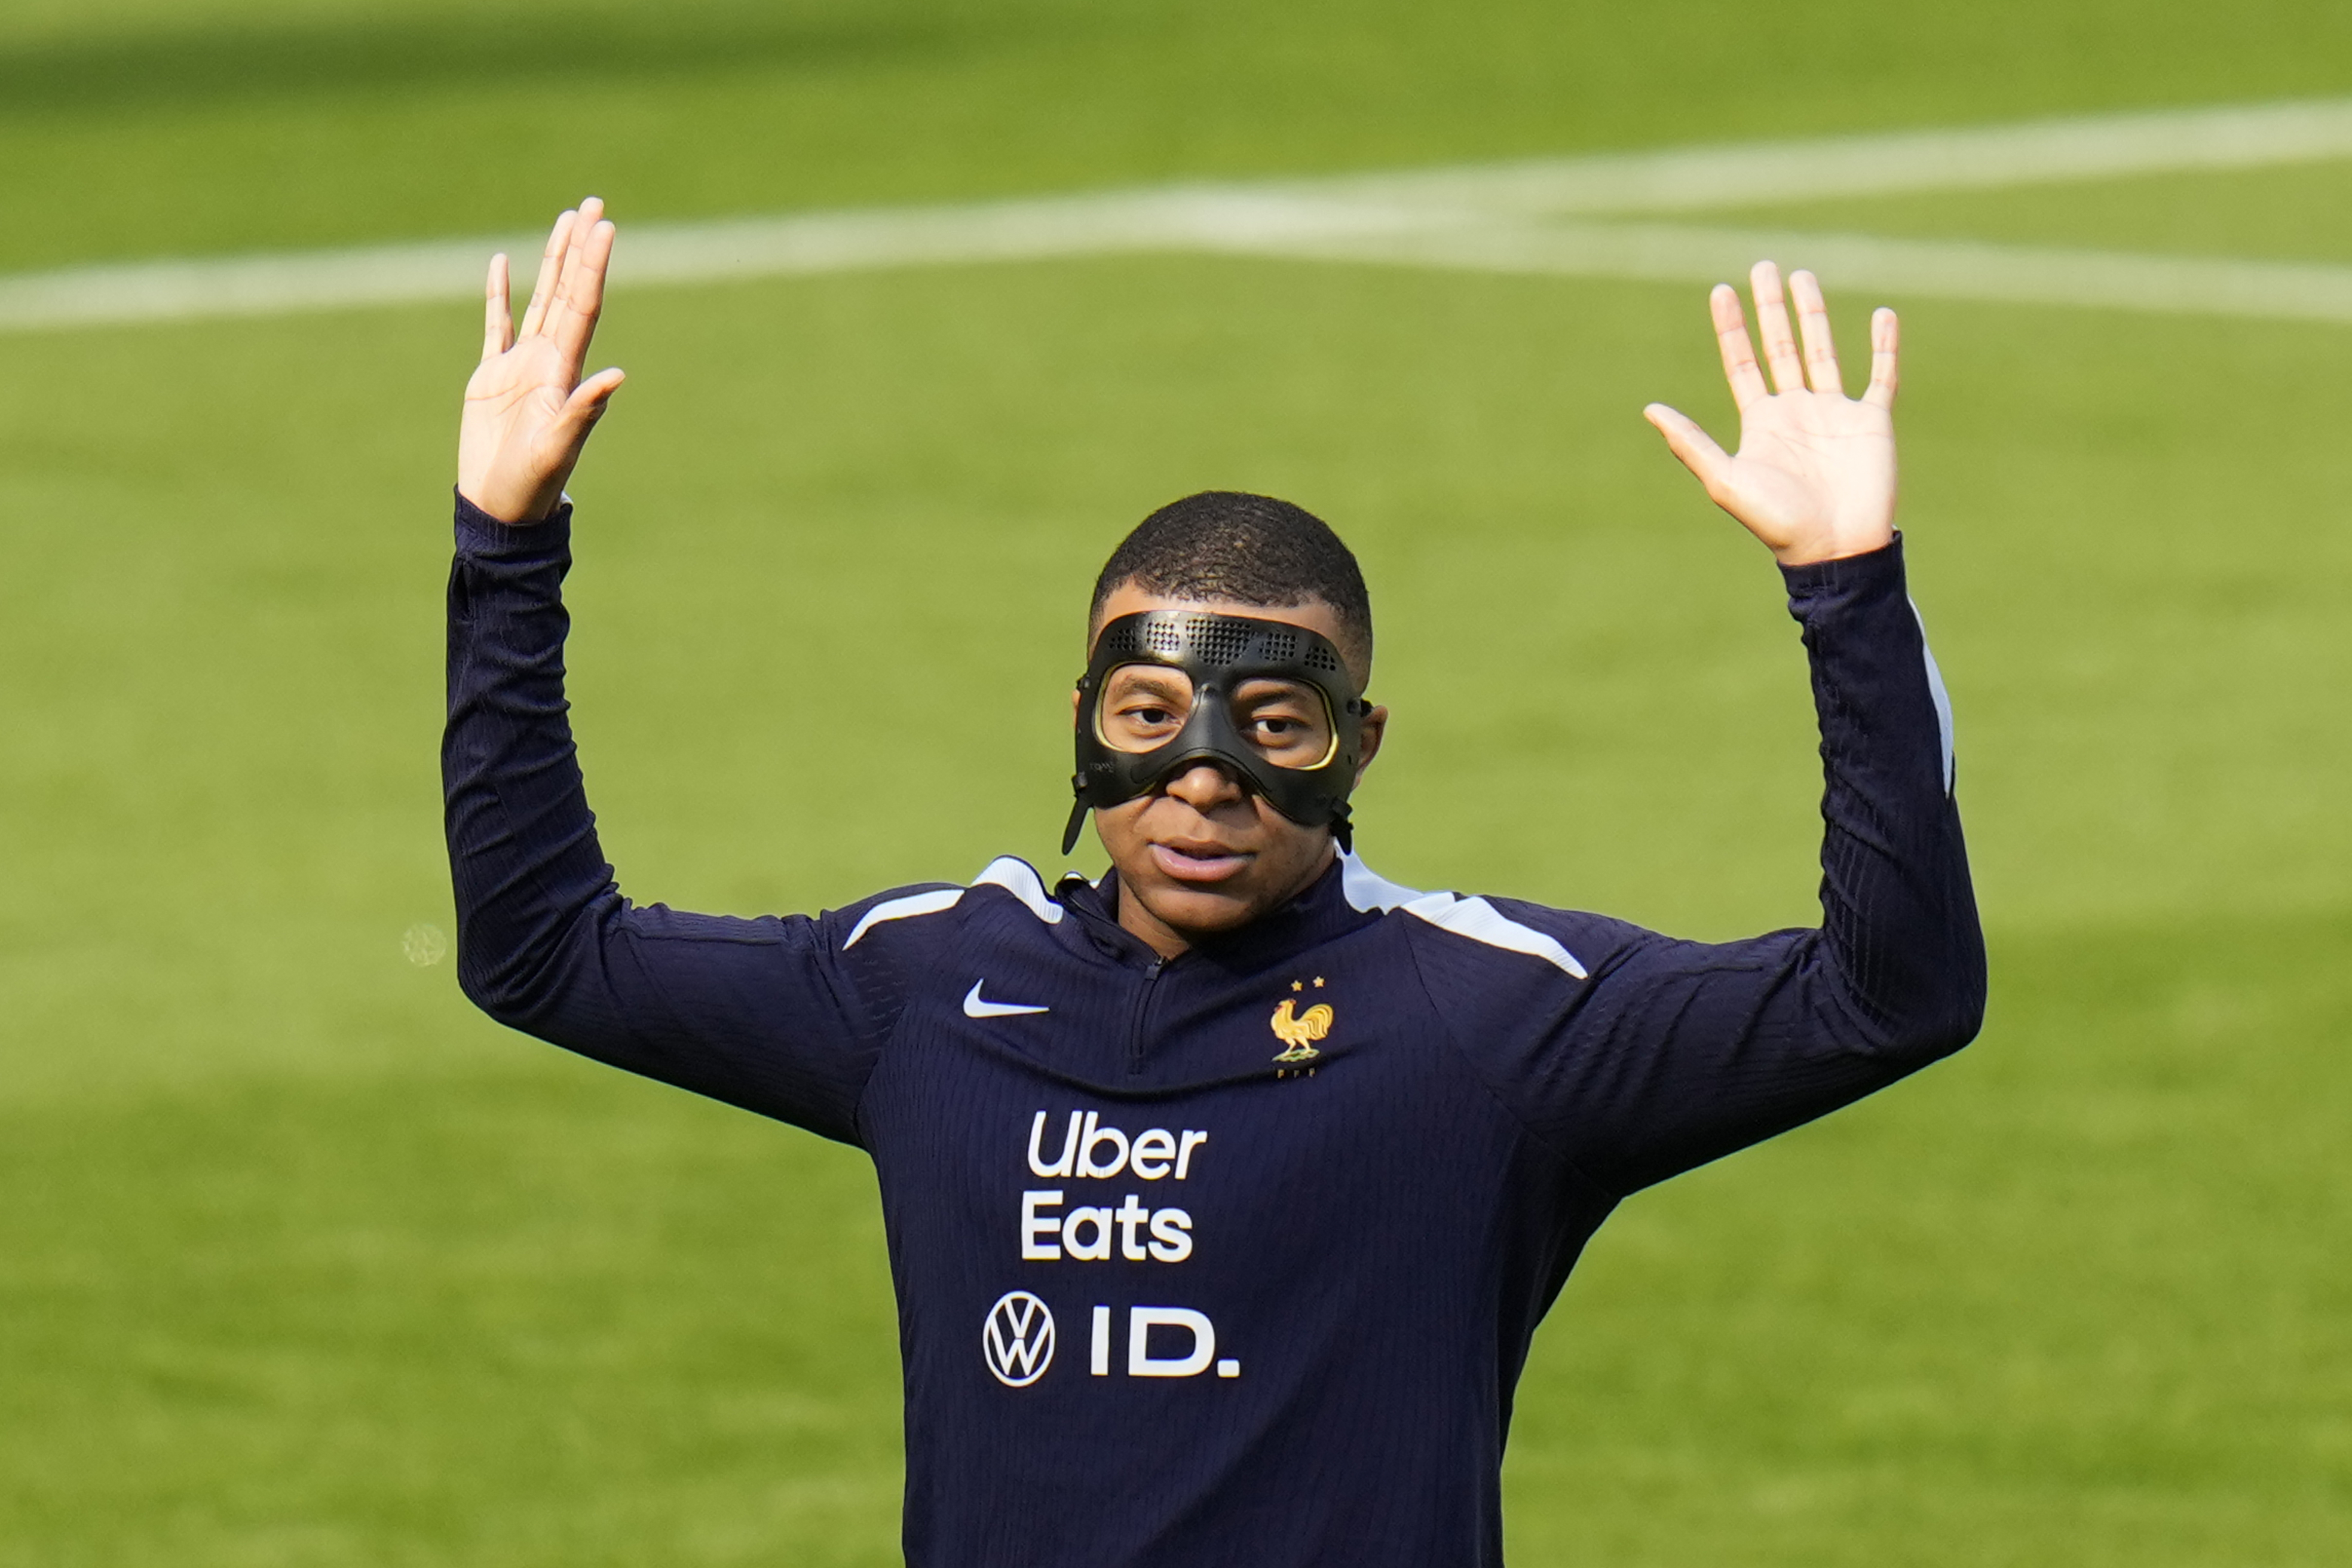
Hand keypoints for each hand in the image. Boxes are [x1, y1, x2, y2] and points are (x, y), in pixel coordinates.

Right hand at [457, 198, 625, 524]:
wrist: (501, 506)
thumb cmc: (530, 483)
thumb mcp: (557, 447)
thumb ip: (583, 411)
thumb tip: (616, 376)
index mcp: (563, 372)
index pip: (583, 306)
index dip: (593, 266)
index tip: (605, 228)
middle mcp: (547, 360)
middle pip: (568, 291)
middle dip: (580, 248)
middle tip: (593, 204)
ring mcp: (520, 365)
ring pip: (540, 299)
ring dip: (553, 261)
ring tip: (566, 221)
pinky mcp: (491, 376)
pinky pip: (496, 325)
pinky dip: (499, 295)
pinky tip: (503, 263)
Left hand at [1644, 262, 1897, 565]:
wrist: (1833, 549)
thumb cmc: (1777, 522)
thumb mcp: (1725, 481)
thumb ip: (1691, 444)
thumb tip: (1650, 410)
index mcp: (1761, 422)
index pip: (1742, 364)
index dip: (1731, 329)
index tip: (1721, 290)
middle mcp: (1796, 410)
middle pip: (1780, 347)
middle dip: (1771, 309)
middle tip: (1763, 267)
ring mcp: (1834, 413)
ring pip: (1822, 351)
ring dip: (1813, 315)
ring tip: (1802, 277)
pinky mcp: (1871, 421)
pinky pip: (1880, 375)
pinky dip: (1884, 346)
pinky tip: (1883, 314)